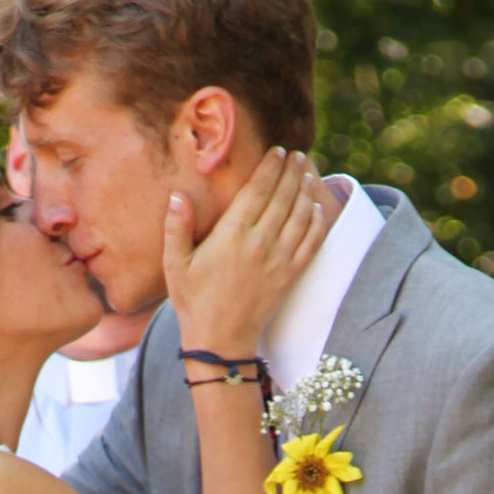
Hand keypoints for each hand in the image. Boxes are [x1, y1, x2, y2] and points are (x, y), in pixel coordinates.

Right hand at [166, 147, 331, 366]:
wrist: (220, 341)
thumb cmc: (193, 301)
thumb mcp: (175, 264)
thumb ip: (176, 228)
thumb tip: (178, 195)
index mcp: (231, 236)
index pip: (257, 191)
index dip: (270, 168)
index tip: (277, 151)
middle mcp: (259, 244)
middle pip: (282, 198)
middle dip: (291, 172)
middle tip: (297, 154)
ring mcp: (279, 260)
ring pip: (300, 216)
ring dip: (306, 191)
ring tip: (308, 173)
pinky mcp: (290, 276)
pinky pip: (311, 243)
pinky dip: (317, 223)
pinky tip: (318, 208)